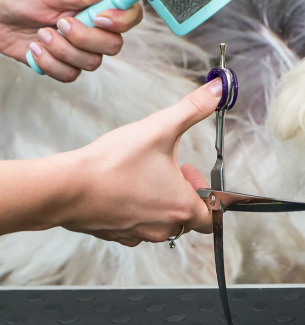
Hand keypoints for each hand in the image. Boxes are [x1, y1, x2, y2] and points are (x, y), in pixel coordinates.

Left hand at [0, 0, 143, 80]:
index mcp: (97, 7)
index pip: (131, 16)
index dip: (122, 21)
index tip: (99, 17)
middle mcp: (94, 29)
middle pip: (113, 46)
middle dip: (84, 38)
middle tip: (60, 23)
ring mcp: (81, 49)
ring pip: (91, 63)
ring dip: (61, 49)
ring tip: (41, 34)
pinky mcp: (65, 65)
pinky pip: (70, 74)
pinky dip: (49, 63)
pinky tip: (36, 48)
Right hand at [51, 79, 220, 245]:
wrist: (66, 187)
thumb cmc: (112, 164)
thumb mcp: (160, 128)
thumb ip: (193, 108)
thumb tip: (218, 90)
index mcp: (181, 208)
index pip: (212, 216)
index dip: (207, 193)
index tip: (189, 171)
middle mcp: (163, 228)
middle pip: (188, 218)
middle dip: (183, 192)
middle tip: (168, 168)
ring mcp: (138, 234)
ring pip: (162, 222)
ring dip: (160, 200)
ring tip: (145, 175)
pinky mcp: (117, 234)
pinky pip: (138, 226)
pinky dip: (137, 209)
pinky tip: (125, 188)